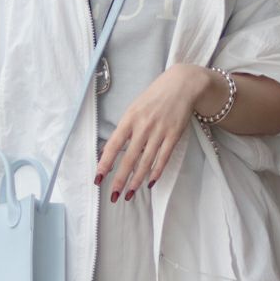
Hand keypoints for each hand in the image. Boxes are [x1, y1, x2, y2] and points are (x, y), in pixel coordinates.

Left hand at [94, 64, 205, 200]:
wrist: (181, 85)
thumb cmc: (153, 98)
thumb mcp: (133, 109)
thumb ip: (123, 129)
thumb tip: (109, 151)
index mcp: (129, 119)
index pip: (113, 145)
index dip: (105, 164)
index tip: (98, 179)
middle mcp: (143, 127)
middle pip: (129, 159)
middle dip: (120, 179)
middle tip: (114, 196)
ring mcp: (160, 132)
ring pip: (146, 162)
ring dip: (137, 180)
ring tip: (129, 194)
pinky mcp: (174, 135)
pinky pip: (163, 158)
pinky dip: (156, 172)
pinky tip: (150, 183)